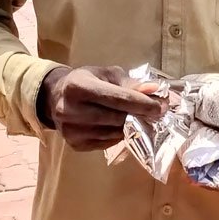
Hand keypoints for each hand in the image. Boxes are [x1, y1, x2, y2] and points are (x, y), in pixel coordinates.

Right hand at [38, 65, 167, 151]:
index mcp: (78, 86)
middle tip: (156, 112)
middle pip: (117, 118)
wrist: (56, 96)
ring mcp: (71, 130)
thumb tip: (155, 90)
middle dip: (141, 115)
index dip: (142, 103)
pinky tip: (121, 127)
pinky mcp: (75, 145)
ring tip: (139, 118)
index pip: (117, 98)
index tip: (162, 106)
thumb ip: (131, 83)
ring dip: (132, 127)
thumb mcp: (107, 74)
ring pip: (114, 133)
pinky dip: (119, 136)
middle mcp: (70, 109)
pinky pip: (108, 143)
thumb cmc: (88, 81)